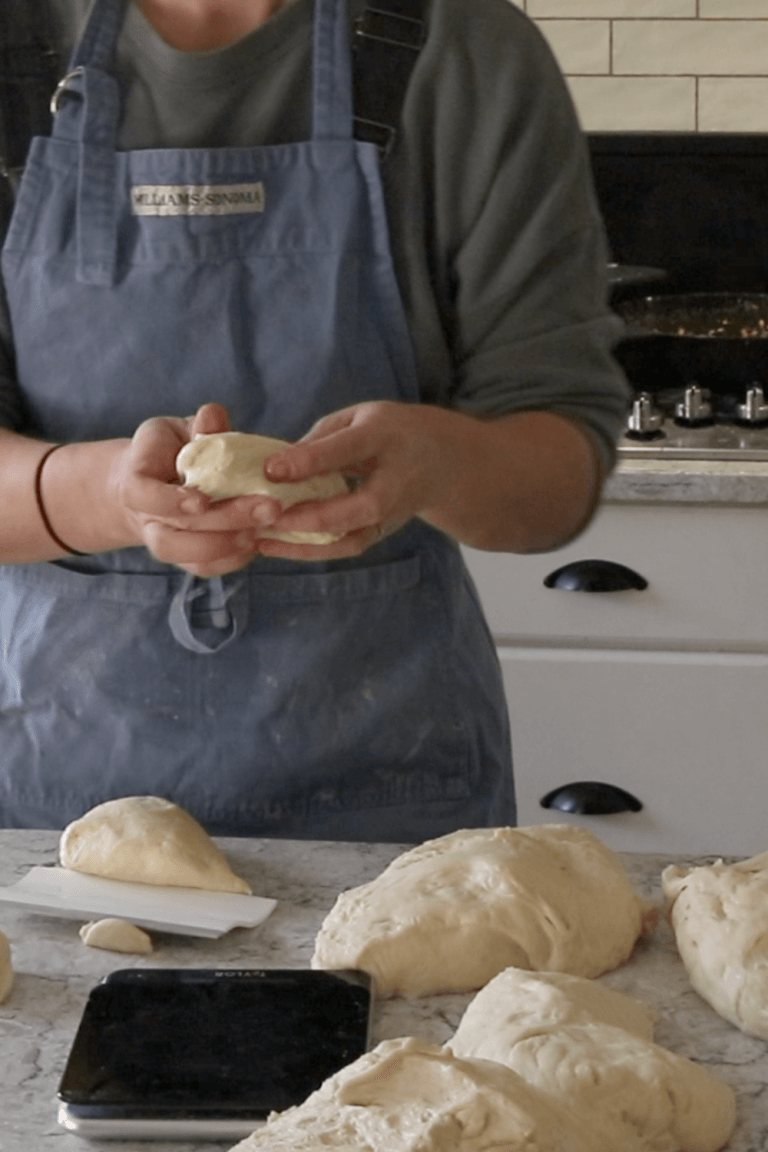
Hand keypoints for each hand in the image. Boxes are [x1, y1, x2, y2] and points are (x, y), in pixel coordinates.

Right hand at [110, 403, 280, 575]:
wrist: (152, 479)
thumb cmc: (168, 448)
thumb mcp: (178, 429)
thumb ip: (198, 425)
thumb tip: (213, 416)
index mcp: (136, 483)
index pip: (142, 496)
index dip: (170, 501)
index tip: (202, 500)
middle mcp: (147, 519)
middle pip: (173, 536)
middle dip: (222, 522)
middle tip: (268, 507)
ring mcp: (166, 542)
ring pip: (188, 559)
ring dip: (228, 546)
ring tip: (262, 530)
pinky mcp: (187, 557)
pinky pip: (205, 567)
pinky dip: (233, 558)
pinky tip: (259, 540)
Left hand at [257, 401, 602, 557]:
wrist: (452, 465)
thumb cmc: (395, 434)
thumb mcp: (363, 417)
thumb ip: (321, 438)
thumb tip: (274, 465)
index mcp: (387, 435)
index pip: (348, 448)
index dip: (309, 459)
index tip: (270, 469)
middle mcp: (395, 478)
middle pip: (358, 506)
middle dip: (310, 517)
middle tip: (265, 518)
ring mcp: (393, 511)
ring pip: (352, 537)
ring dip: (305, 544)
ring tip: (260, 541)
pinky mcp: (384, 530)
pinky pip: (349, 546)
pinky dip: (312, 551)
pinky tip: (277, 547)